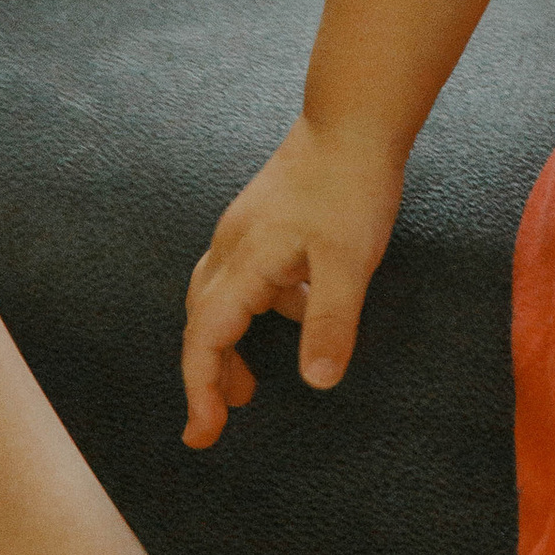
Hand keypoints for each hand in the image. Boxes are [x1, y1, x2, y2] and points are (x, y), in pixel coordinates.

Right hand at [184, 116, 405, 443]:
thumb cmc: (351, 187)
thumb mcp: (350, 262)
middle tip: (217, 421)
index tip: (204, 434)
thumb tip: (317, 383)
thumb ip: (330, 321)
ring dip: (227, 344)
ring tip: (249, 386)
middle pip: (202, 321)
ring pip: (219, 298)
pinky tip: (295, 313)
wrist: (353, 120)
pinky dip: (256, 310)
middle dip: (206, 373)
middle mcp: (233, 247)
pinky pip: (246, 277)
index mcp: (245, 262)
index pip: (206, 337)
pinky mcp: (264, 221)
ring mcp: (246, 231)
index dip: (201, 388)